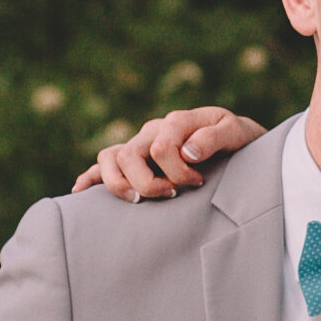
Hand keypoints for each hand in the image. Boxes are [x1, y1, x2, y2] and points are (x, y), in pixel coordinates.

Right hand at [71, 106, 265, 199]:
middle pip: (130, 154)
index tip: (196, 183)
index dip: (177, 170)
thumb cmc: (240, 140)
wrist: (240, 142)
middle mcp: (153, 131)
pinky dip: (91, 177)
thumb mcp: (237, 132)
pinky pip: (103, 164)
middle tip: (172, 195)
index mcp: (177, 121)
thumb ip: (215, 138)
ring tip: (139, 199)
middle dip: (148, 181)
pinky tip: (80, 191)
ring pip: (111, 157)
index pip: (162, 146)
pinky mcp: (137, 160)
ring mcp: (142, 144)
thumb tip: (188, 152)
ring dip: (119, 183)